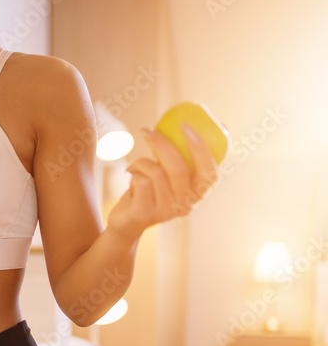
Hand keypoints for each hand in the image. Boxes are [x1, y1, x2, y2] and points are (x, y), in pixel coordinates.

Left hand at [108, 124, 220, 238]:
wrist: (126, 222)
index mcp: (197, 193)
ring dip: (141, 162)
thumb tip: (219, 124)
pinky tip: (131, 177)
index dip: (201, 149)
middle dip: (162, 144)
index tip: (186, 126)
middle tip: (148, 131)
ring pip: (157, 172)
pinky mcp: (145, 213)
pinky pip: (141, 181)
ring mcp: (166, 211)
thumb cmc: (151, 190)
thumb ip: (185, 155)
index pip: (209, 173)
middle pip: (179, 169)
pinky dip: (134, 173)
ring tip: (135, 165)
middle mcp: (186, 205)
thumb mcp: (170, 174)